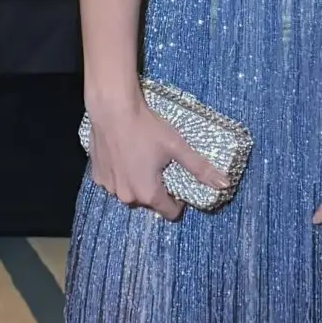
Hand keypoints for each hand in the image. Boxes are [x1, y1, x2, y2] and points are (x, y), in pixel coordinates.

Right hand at [86, 94, 224, 221]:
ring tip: (140, 158)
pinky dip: (120, 174)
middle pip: (149, 202)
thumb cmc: (146, 128)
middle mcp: (127, 197)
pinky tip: (123, 155)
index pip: (169, 212)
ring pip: (130, 192)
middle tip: (158, 165)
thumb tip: (224, 185)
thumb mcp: (177, 147)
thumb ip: (200, 168)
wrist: (112, 110)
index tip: (177, 181)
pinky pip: (114, 182)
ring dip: (136, 182)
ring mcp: (109, 188)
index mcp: (148, 194)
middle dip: (156, 188)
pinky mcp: (97, 176)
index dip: (177, 200)